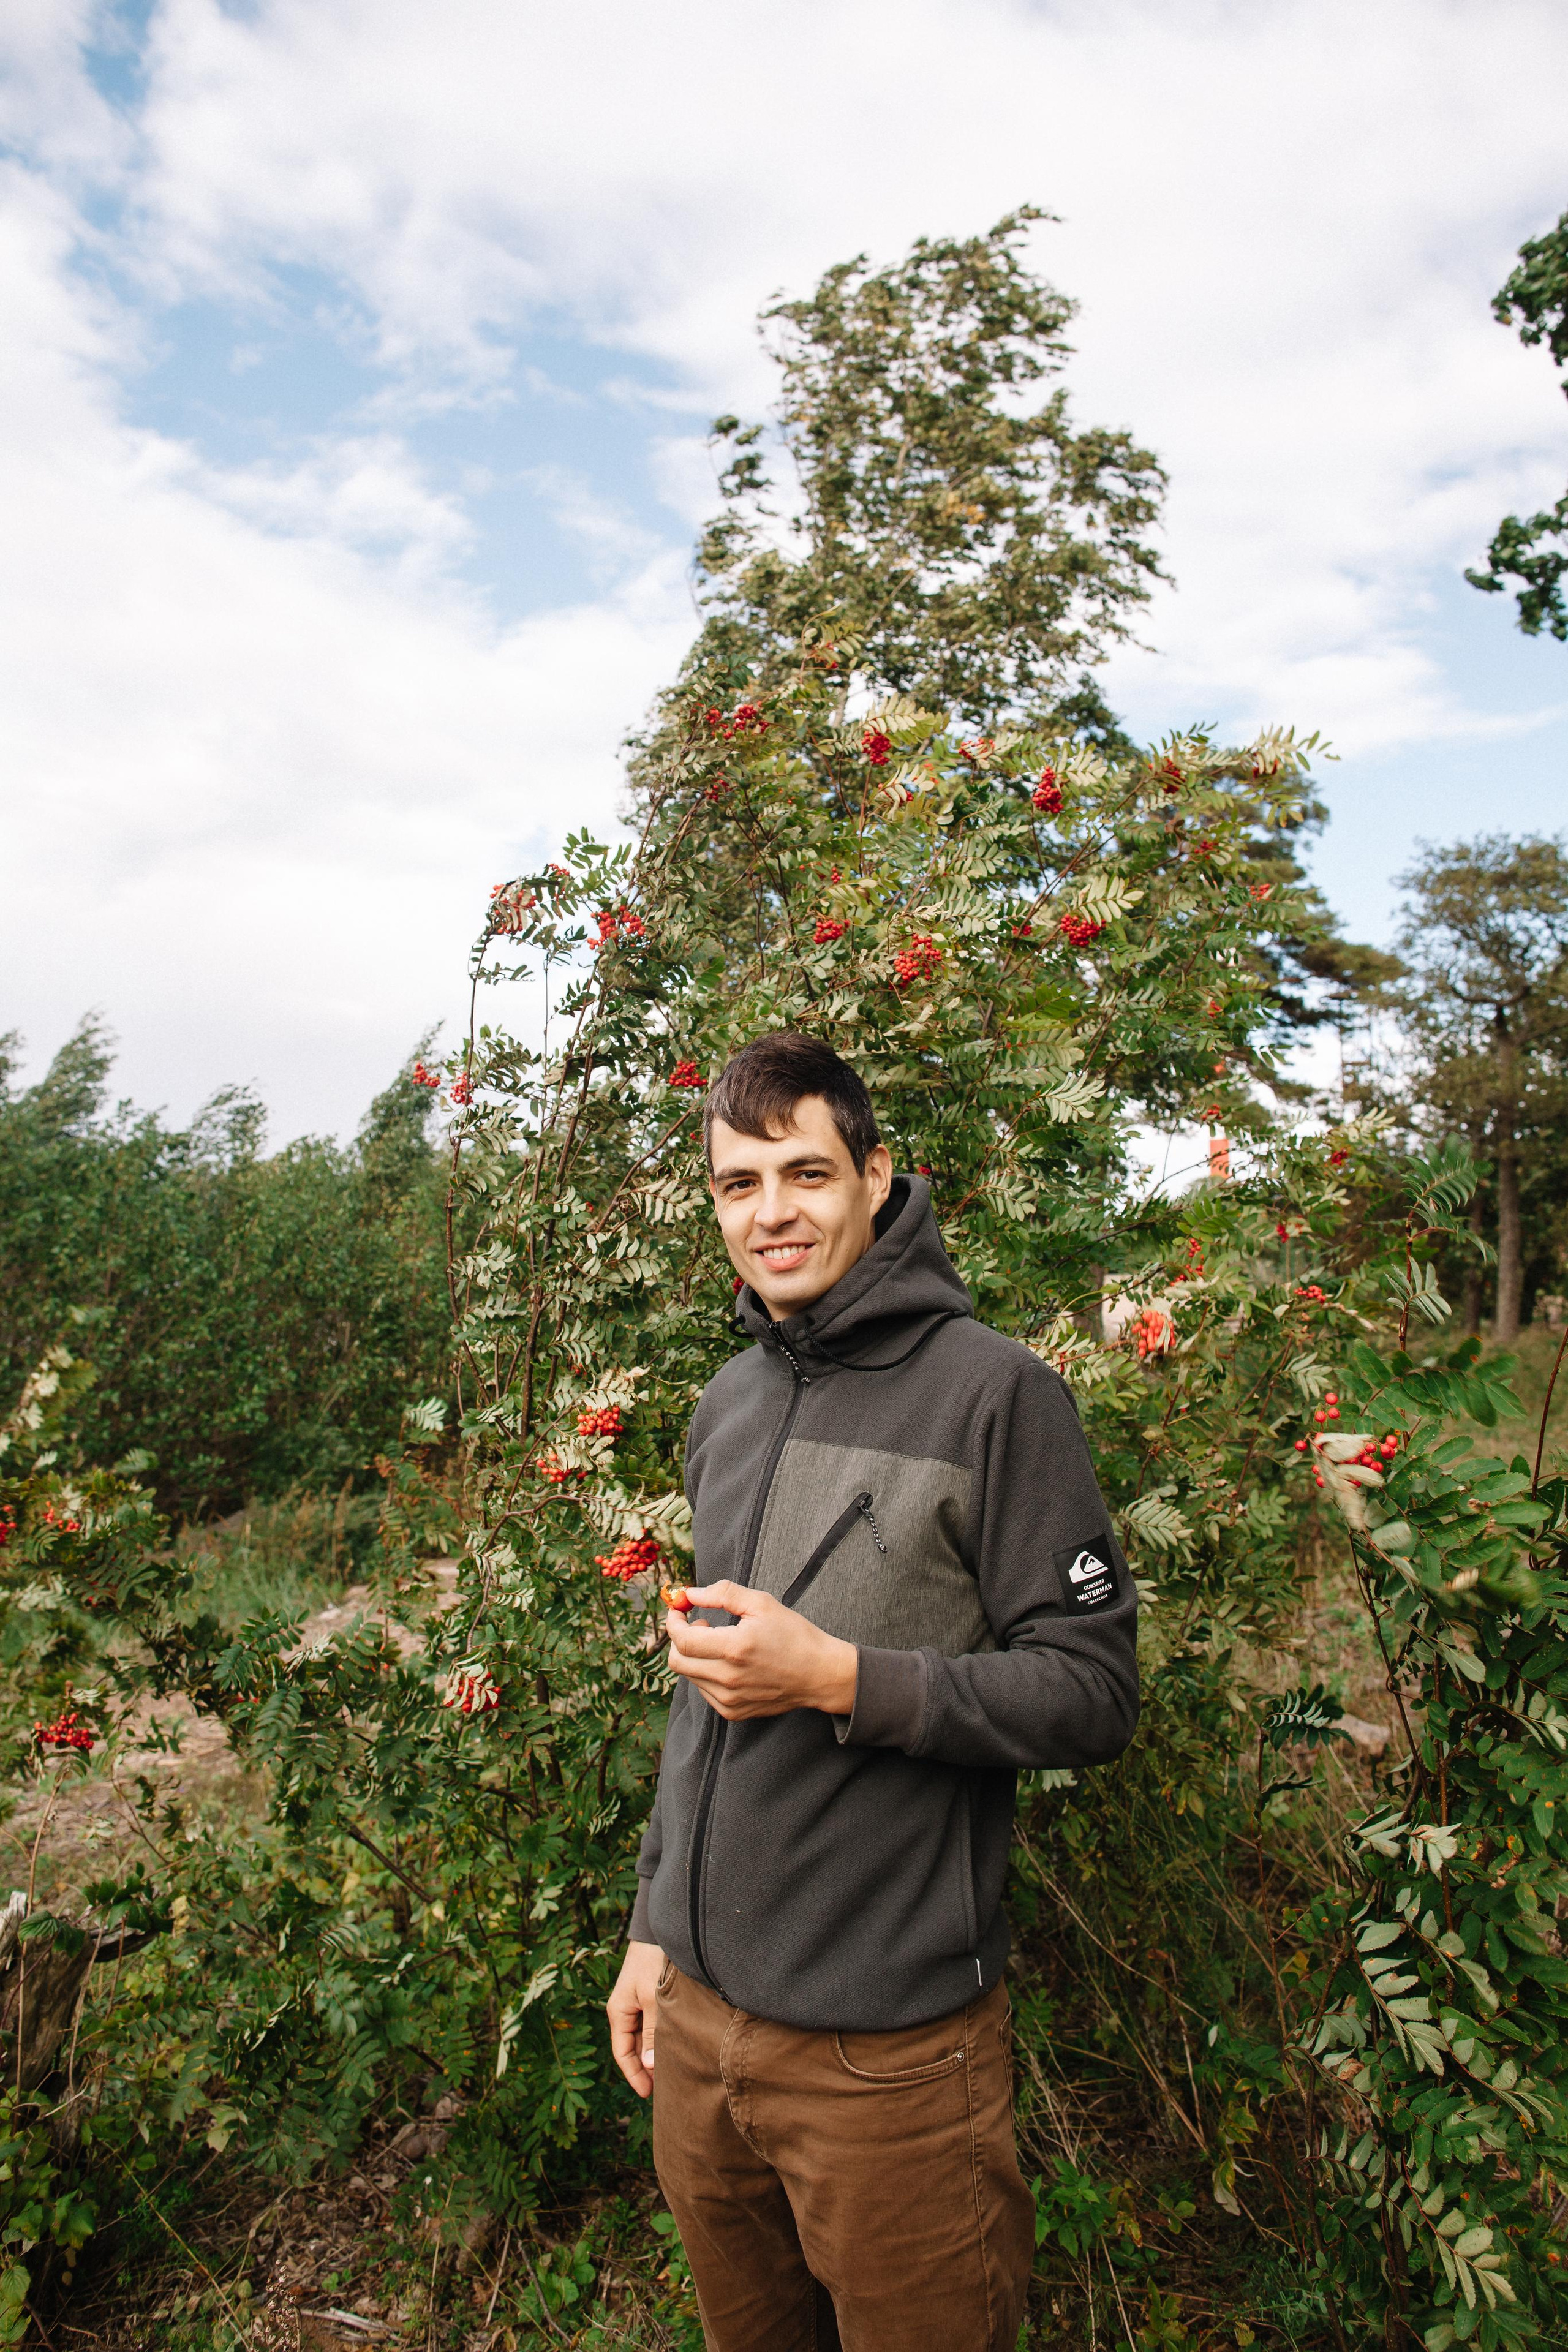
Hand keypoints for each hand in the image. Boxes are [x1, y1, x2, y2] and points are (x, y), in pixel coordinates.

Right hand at [607, 1939, 664, 2097]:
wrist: (661, 1930)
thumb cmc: (652, 1962)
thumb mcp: (653, 1999)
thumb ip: (653, 2032)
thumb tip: (651, 2065)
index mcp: (618, 2012)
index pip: (623, 2053)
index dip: (634, 2075)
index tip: (648, 2095)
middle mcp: (626, 2010)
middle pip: (634, 2048)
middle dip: (647, 2069)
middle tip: (665, 2090)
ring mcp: (638, 2003)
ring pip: (646, 2037)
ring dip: (656, 2054)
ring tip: (673, 2073)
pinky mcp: (651, 1997)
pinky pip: (654, 2025)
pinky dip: (662, 2038)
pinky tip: (676, 2047)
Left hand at [667, 1582, 857, 1720]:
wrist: (819, 1674)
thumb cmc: (794, 1635)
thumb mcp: (762, 1603)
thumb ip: (723, 1593)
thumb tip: (691, 1593)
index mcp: (734, 1649)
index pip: (682, 1640)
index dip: (673, 1621)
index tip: (679, 1609)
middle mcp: (728, 1679)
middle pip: (677, 1661)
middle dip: (679, 1639)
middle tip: (700, 1624)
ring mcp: (729, 1700)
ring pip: (690, 1676)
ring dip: (695, 1656)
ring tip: (721, 1642)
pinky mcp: (734, 1712)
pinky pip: (705, 1691)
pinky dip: (707, 1673)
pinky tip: (729, 1663)